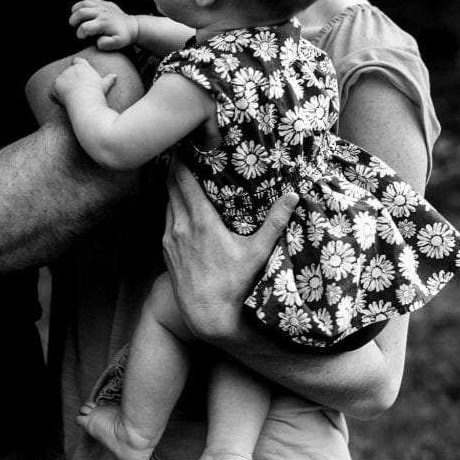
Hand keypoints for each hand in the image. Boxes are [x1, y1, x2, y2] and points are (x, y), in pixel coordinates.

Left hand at [50, 56, 116, 103]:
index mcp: (83, 67)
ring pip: (59, 84)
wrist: (86, 100)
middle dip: (69, 83)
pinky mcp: (55, 86)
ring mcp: (62, 77)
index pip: (77, 61)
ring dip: (62, 91)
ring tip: (71, 99)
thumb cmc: (97, 93)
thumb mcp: (104, 85)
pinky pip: (52, 93)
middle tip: (77, 94)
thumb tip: (115, 76)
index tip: (77, 76)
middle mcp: (71, 69)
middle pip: (67, 74)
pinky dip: (55, 98)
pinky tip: (63, 103)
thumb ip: (108, 79)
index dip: (76, 67)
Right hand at [69, 0, 137, 50]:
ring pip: (83, 4)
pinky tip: (80, 12)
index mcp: (103, 23)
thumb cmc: (123, 36)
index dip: (79, 34)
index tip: (82, 37)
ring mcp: (102, 6)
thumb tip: (97, 41)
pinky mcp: (102, 2)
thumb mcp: (117, 43)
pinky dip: (81, 6)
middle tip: (74, 26)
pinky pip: (88, 1)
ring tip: (76, 19)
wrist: (131, 25)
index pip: (84, 27)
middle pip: (80, 13)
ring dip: (75, 11)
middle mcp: (101, 12)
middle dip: (73, 21)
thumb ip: (106, 44)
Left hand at [163, 160, 297, 344]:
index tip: (183, 144)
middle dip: (175, 169)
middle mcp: (179, 226)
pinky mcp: (166, 252)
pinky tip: (179, 208)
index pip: (183, 181)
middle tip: (181, 151)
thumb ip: (274, 222)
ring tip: (180, 174)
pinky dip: (171, 209)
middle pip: (171, 188)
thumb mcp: (258, 252)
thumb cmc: (233, 285)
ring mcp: (169, 240)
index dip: (181, 161)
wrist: (206, 315)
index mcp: (199, 221)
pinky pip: (165, 222)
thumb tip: (294, 196)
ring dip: (172, 189)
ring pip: (166, 204)